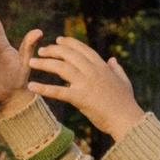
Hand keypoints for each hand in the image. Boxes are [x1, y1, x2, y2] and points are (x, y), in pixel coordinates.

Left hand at [30, 35, 146, 140]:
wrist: (127, 120)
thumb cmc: (126, 103)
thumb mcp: (124, 81)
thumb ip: (117, 69)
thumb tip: (113, 59)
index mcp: (102, 66)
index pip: (82, 49)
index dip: (69, 43)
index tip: (58, 40)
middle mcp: (93, 71)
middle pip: (68, 54)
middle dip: (52, 50)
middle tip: (41, 51)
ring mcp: (86, 84)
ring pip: (61, 68)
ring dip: (44, 63)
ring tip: (32, 62)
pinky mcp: (81, 98)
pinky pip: (58, 91)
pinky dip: (44, 87)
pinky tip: (32, 85)